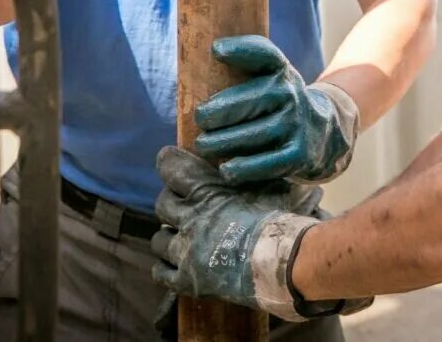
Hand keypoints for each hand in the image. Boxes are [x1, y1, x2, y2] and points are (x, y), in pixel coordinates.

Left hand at [151, 170, 325, 338]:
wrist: (282, 263)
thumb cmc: (277, 221)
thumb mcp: (266, 186)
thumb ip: (250, 174)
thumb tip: (253, 162)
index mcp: (206, 193)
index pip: (172, 169)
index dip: (169, 163)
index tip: (168, 160)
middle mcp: (190, 220)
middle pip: (162, 204)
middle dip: (171, 202)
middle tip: (184, 206)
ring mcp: (185, 252)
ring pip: (159, 239)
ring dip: (169, 236)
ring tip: (182, 238)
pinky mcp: (186, 281)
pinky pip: (160, 272)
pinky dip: (166, 266)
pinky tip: (176, 263)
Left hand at [194, 36, 358, 184]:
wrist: (326, 132)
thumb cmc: (280, 103)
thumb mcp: (272, 78)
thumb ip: (243, 68)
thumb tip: (200, 64)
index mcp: (281, 71)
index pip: (264, 54)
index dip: (241, 50)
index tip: (216, 50)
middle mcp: (291, 94)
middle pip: (251, 100)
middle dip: (220, 110)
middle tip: (200, 118)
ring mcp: (296, 125)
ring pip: (254, 134)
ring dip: (223, 141)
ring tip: (202, 144)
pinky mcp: (299, 155)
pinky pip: (268, 163)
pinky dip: (245, 168)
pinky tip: (226, 170)